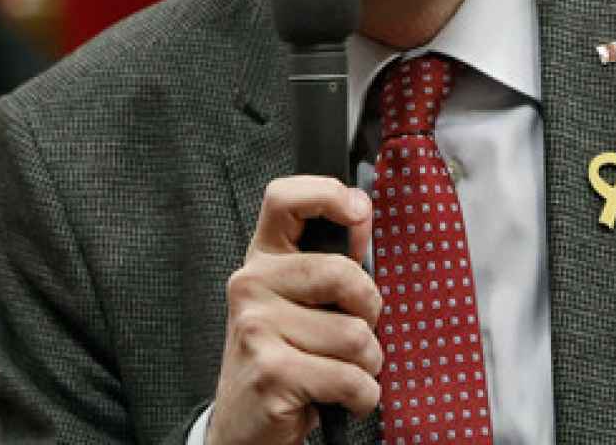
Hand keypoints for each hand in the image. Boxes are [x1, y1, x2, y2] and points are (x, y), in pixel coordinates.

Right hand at [209, 176, 380, 444]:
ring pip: (355, 335)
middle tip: (354, 335)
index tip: (360, 214)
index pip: (284, 198)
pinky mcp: (271, 373)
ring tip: (341, 372)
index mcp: (263, 260)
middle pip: (343, 274)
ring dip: (366, 364)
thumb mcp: (301, 303)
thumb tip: (363, 216)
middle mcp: (251, 286)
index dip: (329, 193)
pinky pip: (350, 378)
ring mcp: (256, 329)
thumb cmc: (287, 357)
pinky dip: (362, 396)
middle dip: (369, 311)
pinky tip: (341, 400)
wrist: (245, 426)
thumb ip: (329, 263)